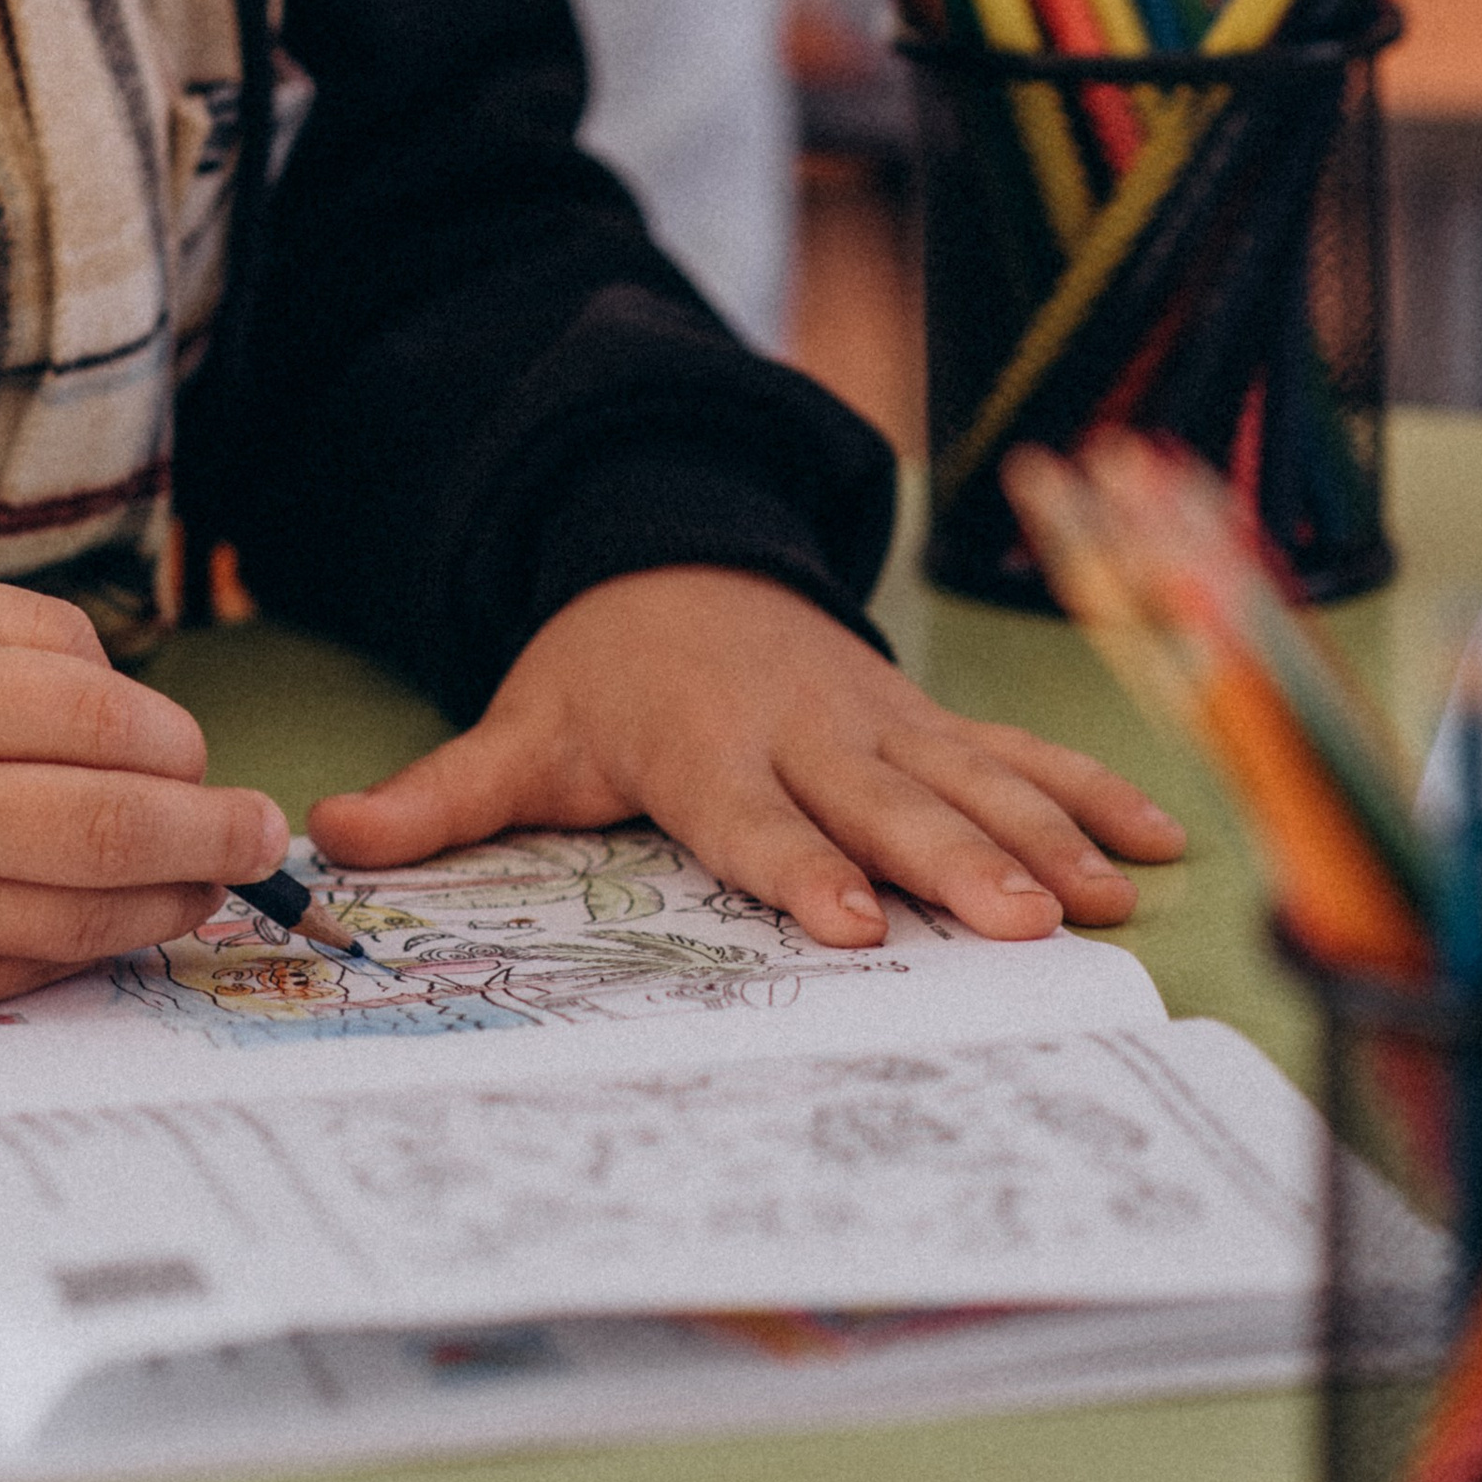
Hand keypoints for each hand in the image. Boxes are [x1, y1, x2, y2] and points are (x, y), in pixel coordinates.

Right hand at [0, 566, 288, 1011]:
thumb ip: (36, 636)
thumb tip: (154, 724)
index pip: (97, 720)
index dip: (175, 740)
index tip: (201, 752)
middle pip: (110, 829)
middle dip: (210, 833)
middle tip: (258, 830)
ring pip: (84, 915)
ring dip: (171, 899)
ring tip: (209, 879)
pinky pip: (30, 967)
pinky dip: (95, 944)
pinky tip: (123, 916)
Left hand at [306, 569, 1181, 945]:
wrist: (671, 556)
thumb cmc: (598, 674)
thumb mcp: (516, 727)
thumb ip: (438, 797)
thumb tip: (327, 841)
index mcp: (701, 747)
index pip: (749, 820)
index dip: (796, 867)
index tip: (846, 919)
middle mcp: (800, 733)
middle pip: (879, 807)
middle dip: (949, 864)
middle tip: (1014, 925)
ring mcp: (874, 721)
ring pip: (966, 779)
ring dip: (1038, 836)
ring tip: (1105, 898)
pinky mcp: (923, 717)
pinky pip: (1014, 751)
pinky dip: (1086, 790)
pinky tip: (1154, 841)